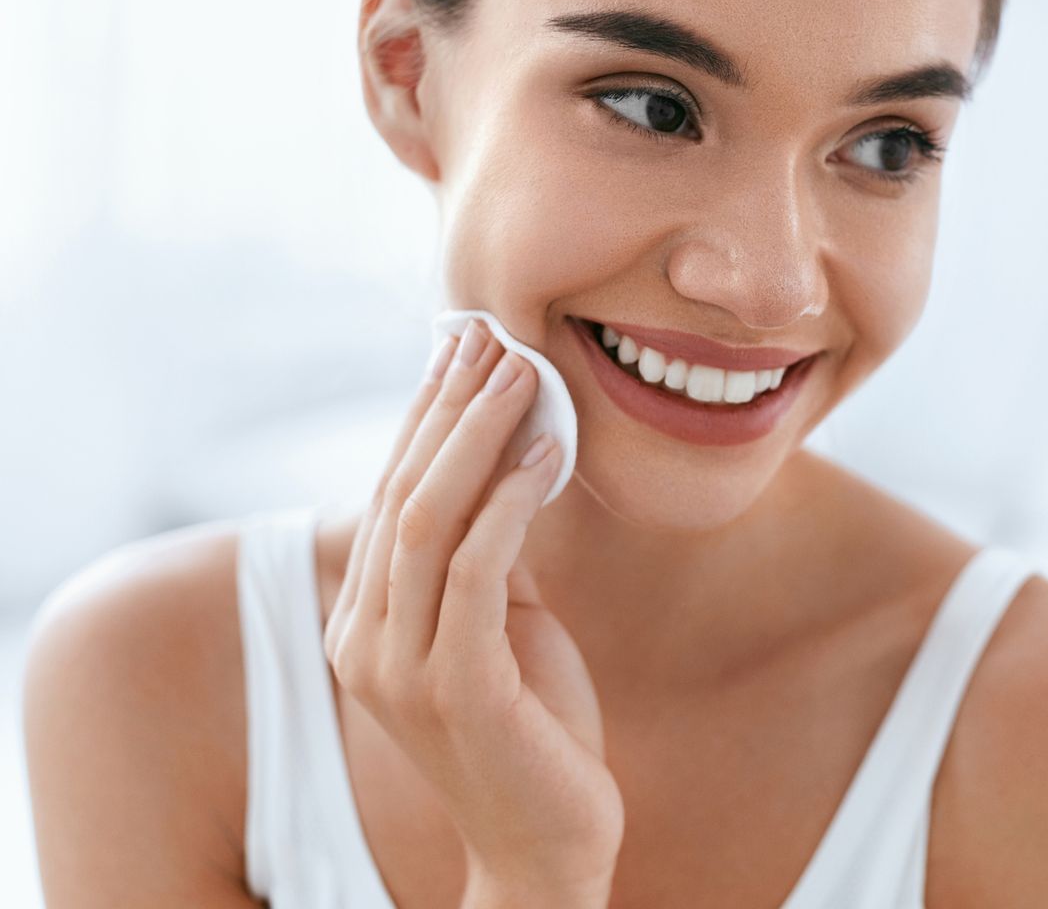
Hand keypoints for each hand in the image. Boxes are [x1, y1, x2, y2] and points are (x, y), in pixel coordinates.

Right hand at [322, 320, 623, 893]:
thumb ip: (489, 553)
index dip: (424, 415)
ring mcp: (402, 670)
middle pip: (400, 493)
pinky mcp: (457, 689)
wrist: (545, 842)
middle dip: (449, 407)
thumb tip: (512, 459)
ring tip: (526, 374)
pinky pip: (477, 572)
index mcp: (364, 622)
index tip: (463, 346)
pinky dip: (512, 503)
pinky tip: (550, 454)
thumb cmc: (532, 724)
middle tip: (494, 338)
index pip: (388, 494)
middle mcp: (364, 641)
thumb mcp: (503, 621)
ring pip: (429, 521)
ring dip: (480, 436)